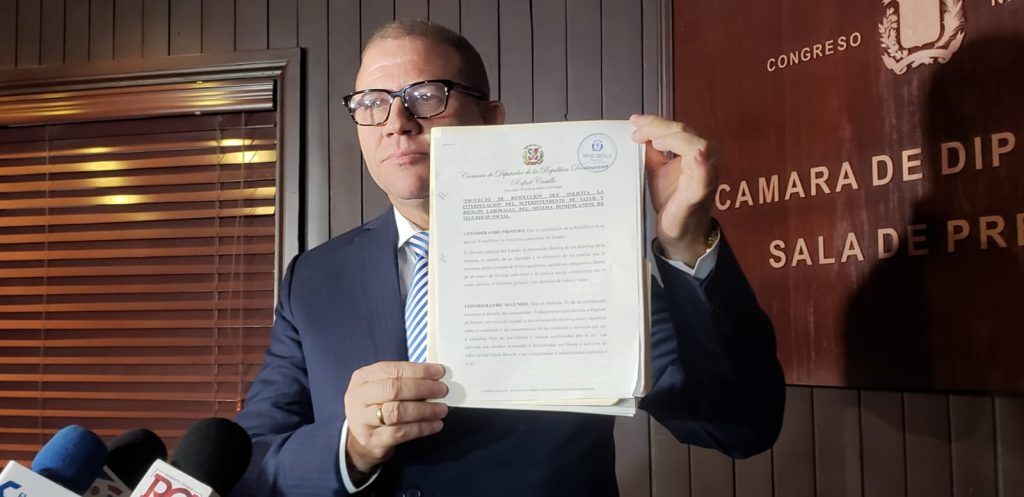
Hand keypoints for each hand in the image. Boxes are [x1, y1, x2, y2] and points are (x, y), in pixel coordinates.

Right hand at [343, 361, 448, 476]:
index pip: (394, 370)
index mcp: (363, 377)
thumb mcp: (382, 387)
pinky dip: (422, 428)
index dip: (419, 370)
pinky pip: (401, 433)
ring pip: (397, 412)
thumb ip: (404, 380)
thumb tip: (435, 377)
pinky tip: (435, 425)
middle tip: (442, 390)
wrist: (360, 440)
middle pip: (393, 389)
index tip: (440, 372)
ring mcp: (363, 420)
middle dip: (423, 388)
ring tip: (442, 409)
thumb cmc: (378, 406)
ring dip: (425, 410)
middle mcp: (359, 397)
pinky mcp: (372, 440)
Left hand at [629, 114, 716, 265]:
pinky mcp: (701, 191)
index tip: (634, 122)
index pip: (677, 128)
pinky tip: (693, 156)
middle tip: (636, 131)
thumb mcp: (657, 169)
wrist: (678, 230)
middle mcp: (706, 158)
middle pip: (684, 132)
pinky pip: (704, 174)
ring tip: (654, 140)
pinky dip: (700, 163)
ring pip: (696, 145)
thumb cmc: (672, 199)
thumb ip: (651, 151)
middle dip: (658, 127)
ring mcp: (706, 174)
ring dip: (673, 138)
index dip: (655, 122)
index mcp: (695, 150)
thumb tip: (639, 132)